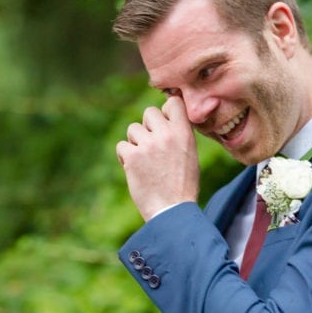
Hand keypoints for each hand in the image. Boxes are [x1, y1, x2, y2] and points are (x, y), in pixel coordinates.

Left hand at [115, 95, 199, 219]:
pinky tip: (134, 169)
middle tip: (152, 146)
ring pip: (133, 129)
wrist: (172, 210)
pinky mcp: (132, 157)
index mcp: (184, 133)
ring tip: (145, 161)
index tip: (164, 123)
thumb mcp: (189, 154)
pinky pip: (122, 145)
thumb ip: (178, 134)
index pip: (173, 102)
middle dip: (147, 127)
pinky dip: (124, 156)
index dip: (166, 111)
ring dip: (135, 142)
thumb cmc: (182, 185)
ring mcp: (148, 145)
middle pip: (149, 112)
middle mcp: (166, 135)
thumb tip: (165, 118)